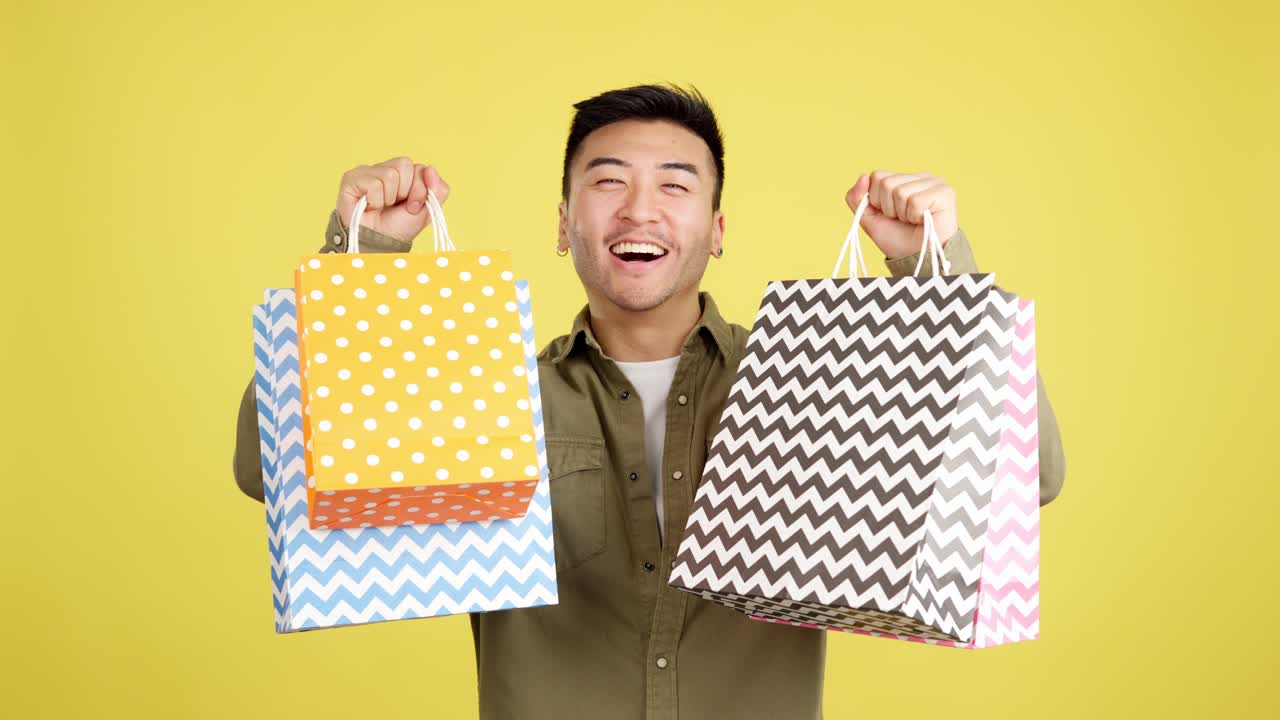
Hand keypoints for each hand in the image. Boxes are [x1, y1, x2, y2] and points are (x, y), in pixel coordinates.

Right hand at [336, 157, 450, 242]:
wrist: (378, 242)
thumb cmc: (398, 227)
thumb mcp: (427, 210)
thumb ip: (439, 190)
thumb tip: (431, 169)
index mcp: (405, 174)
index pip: (420, 167)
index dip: (420, 189)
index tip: (413, 207)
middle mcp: (386, 169)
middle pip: (405, 165)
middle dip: (405, 192)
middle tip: (395, 206)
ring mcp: (368, 171)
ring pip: (390, 174)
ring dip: (389, 198)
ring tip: (381, 206)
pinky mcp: (352, 177)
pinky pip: (373, 183)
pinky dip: (375, 200)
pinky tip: (369, 206)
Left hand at [845, 171, 957, 260]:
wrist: (918, 260)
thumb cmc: (898, 240)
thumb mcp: (870, 218)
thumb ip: (857, 198)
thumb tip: (863, 176)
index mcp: (905, 179)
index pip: (877, 176)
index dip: (876, 200)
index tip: (890, 214)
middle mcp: (921, 177)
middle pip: (886, 183)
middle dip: (889, 208)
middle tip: (903, 220)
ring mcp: (935, 182)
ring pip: (900, 192)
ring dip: (902, 214)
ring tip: (914, 221)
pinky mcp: (945, 193)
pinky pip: (915, 201)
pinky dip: (914, 216)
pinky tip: (924, 221)